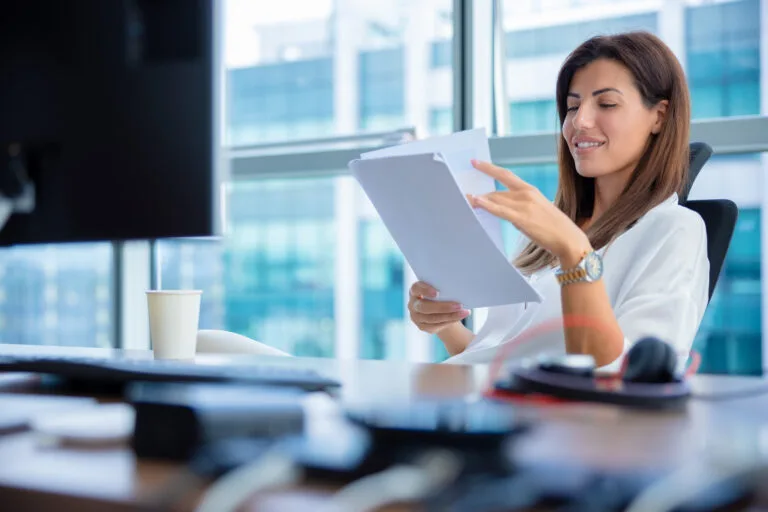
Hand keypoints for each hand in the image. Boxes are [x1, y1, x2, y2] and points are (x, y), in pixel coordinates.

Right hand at [408, 281, 469, 333]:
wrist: (438, 310)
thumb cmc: (439, 294)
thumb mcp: (439, 289)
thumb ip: (442, 288)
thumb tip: (458, 289)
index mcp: (415, 291)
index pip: (416, 288)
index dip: (425, 290)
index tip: (437, 293)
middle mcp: (413, 304)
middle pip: (424, 307)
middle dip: (443, 307)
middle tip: (459, 305)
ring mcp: (416, 317)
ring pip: (432, 318)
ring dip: (450, 315)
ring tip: (464, 312)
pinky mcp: (422, 326)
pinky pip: (436, 325)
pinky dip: (449, 321)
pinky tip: (459, 317)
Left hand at [468, 160, 590, 266]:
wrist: (568, 238)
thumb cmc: (553, 228)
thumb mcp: (536, 211)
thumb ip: (519, 206)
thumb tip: (500, 207)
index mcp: (530, 190)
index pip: (505, 175)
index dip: (488, 168)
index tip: (475, 162)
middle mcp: (526, 194)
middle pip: (496, 190)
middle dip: (478, 190)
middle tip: (461, 188)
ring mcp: (524, 205)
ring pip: (495, 199)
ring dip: (477, 199)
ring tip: (463, 198)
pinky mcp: (522, 218)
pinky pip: (499, 209)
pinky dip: (486, 205)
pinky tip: (475, 201)